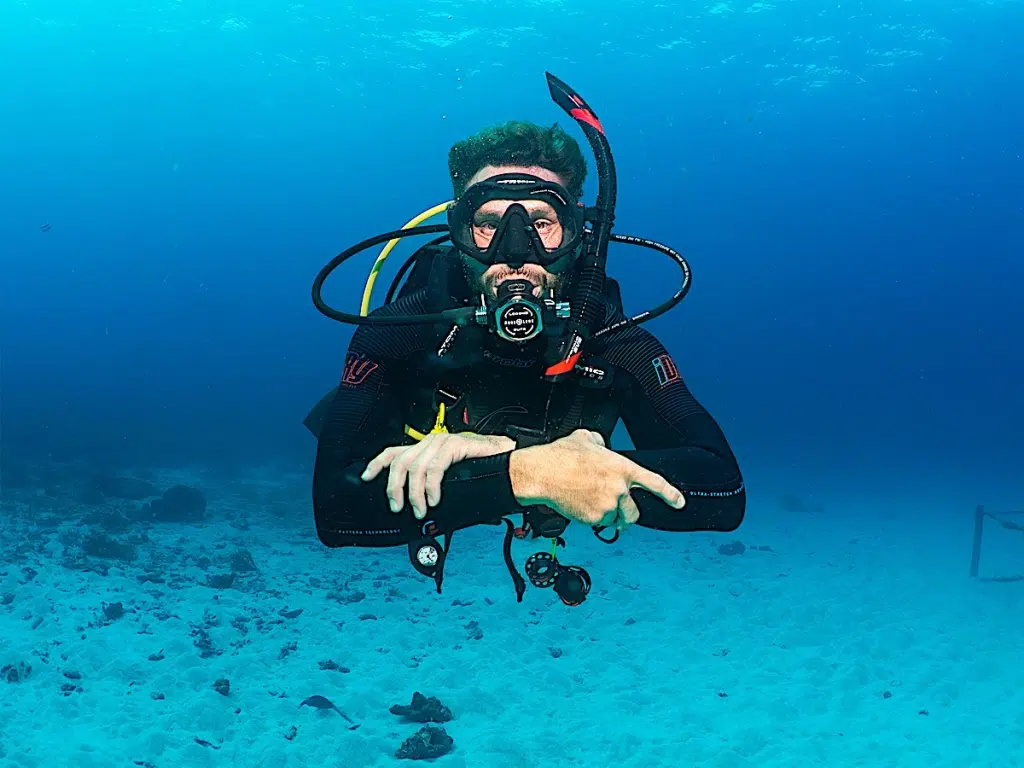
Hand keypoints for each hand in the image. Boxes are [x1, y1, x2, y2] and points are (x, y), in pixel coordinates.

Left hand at [361, 432, 514, 518]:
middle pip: (399, 462)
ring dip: (415, 493)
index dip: (376, 464)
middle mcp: (432, 442)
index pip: (394, 452)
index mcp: (428, 449)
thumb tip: (421, 517)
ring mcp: (443, 442)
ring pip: (415, 467)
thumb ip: (434, 493)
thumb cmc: (486, 474)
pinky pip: (434, 468)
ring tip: (420, 509)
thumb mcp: (452, 485)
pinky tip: (434, 499)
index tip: (365, 477)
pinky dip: (431, 487)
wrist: (512, 466)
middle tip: (399, 507)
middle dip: (394, 488)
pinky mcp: (456, 445)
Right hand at [508, 429, 684, 530]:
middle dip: (625, 514)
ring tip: (587, 501)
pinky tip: (577, 504)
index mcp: (622, 468)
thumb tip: (601, 445)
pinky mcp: (593, 518)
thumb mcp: (586, 439)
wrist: (543, 473)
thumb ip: (600, 443)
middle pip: (633, 512)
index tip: (679, 503)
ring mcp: (608, 505)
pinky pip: (596, 524)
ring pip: (614, 519)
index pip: (654, 483)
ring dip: (605, 515)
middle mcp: (619, 488)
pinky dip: (589, 518)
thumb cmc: (561, 456)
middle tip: (612, 509)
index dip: (669, 494)